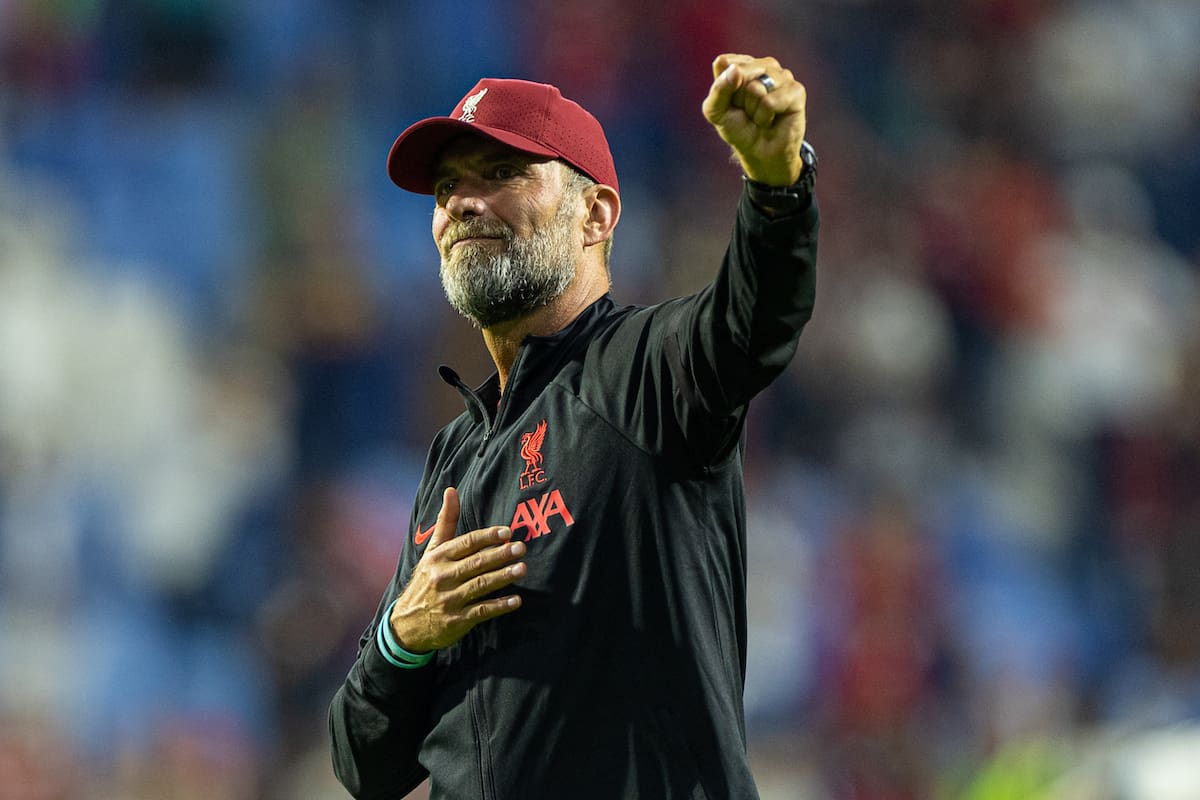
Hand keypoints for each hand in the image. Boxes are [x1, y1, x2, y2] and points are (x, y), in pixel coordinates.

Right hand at [388, 487, 525, 651]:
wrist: (406, 624)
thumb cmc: (426, 580)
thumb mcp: (432, 551)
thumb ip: (446, 521)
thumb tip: (451, 489)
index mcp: (438, 558)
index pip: (466, 543)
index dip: (487, 537)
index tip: (507, 532)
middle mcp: (442, 577)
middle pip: (475, 563)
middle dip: (499, 555)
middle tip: (521, 548)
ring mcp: (449, 600)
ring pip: (480, 585)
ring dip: (502, 577)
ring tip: (522, 569)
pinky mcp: (456, 621)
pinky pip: (481, 611)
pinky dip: (499, 606)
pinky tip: (516, 600)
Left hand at [702, 53, 807, 186]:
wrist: (760, 153)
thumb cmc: (738, 129)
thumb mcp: (716, 111)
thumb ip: (718, 89)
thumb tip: (735, 70)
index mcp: (744, 64)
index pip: (725, 64)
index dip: (723, 88)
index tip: (731, 102)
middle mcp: (764, 65)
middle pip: (740, 73)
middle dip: (739, 100)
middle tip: (747, 111)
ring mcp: (782, 76)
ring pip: (756, 88)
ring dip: (753, 110)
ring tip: (760, 116)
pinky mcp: (796, 90)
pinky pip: (770, 102)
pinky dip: (765, 117)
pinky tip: (771, 120)